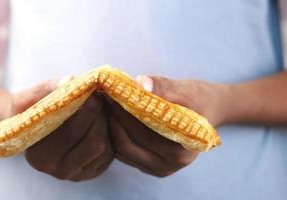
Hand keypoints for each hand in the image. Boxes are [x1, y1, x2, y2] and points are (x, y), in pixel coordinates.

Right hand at [6, 79, 113, 180]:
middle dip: (100, 115)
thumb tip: (70, 81)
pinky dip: (110, 134)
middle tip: (100, 96)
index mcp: (39, 156)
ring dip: (106, 123)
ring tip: (100, 106)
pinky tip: (101, 119)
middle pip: (92, 142)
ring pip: (104, 147)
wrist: (35, 128)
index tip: (92, 92)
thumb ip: (49, 88)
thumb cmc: (33, 109)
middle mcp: (59, 171)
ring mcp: (78, 174)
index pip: (70, 133)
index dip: (86, 111)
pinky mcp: (93, 172)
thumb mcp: (33, 96)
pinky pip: (110, 153)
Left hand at [107, 75, 227, 176]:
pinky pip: (126, 153)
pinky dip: (118, 135)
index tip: (111, 93)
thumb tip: (140, 84)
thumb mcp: (186, 89)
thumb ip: (164, 87)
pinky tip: (116, 117)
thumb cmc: (200, 99)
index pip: (139, 133)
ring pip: (122, 151)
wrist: (210, 109)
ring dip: (112, 127)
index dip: (121, 112)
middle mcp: (169, 166)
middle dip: (113, 119)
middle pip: (126, 144)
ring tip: (109, 105)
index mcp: (179, 151)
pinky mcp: (152, 166)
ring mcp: (159, 168)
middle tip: (105, 98)